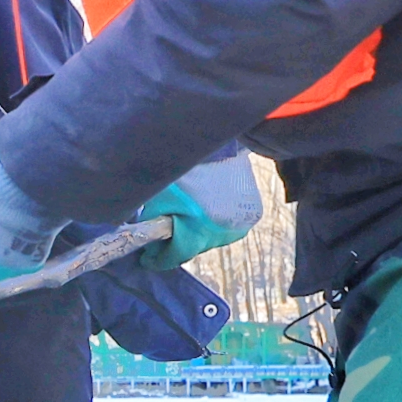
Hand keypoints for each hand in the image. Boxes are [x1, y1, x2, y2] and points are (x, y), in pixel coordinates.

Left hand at [138, 152, 261, 259]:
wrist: (218, 143)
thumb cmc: (183, 167)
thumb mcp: (157, 196)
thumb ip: (150, 224)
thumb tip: (147, 243)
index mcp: (200, 228)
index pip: (177, 255)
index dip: (158, 258)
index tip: (147, 258)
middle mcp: (225, 231)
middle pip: (195, 248)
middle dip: (177, 242)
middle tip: (163, 232)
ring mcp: (243, 222)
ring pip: (212, 239)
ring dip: (198, 233)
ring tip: (186, 216)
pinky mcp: (254, 212)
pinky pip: (228, 227)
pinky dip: (214, 222)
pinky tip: (205, 208)